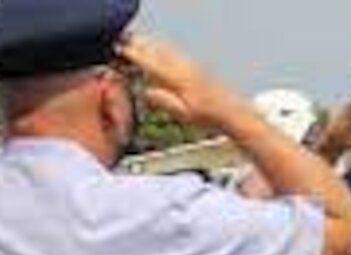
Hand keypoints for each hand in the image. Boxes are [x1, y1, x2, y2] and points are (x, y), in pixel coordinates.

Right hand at [116, 34, 243, 128]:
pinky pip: (174, 51)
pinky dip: (162, 47)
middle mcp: (184, 68)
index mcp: (178, 80)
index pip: (152, 63)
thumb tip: (145, 91)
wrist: (229, 110)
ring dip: (150, 44)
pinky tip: (157, 47)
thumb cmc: (206, 116)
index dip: (135, 55)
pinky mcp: (195, 65)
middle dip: (140, 45)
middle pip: (157, 50)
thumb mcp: (182, 113)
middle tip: (123, 44)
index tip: (122, 51)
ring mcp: (190, 64)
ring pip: (166, 48)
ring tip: (134, 42)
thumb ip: (163, 101)